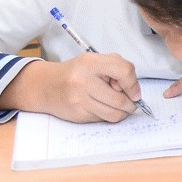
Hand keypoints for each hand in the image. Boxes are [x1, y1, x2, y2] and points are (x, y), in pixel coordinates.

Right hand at [1, 54, 141, 122]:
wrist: (46, 86)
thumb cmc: (77, 72)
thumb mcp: (97, 61)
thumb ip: (118, 69)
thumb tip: (134, 92)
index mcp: (91, 62)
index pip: (124, 71)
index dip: (134, 84)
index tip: (135, 92)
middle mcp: (83, 80)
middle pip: (120, 99)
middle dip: (131, 104)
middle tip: (131, 103)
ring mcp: (78, 99)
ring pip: (113, 114)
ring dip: (123, 113)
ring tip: (121, 107)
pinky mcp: (77, 114)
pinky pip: (102, 119)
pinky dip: (108, 115)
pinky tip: (103, 108)